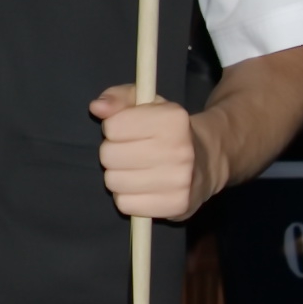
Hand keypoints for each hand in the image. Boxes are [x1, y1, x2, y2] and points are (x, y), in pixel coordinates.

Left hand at [89, 87, 216, 221]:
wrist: (205, 160)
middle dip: (113, 153)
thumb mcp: (146, 103)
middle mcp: (179, 150)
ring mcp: (180, 181)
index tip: (127, 131)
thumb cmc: (167, 129)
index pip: (112, 127)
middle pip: (109, 156)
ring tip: (135, 169)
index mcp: (172, 119)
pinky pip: (125, 204)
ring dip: (117, 175)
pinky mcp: (177, 205)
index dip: (113, 128)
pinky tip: (141, 187)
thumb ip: (118, 98)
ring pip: (113, 182)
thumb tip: (97, 107)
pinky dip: (127, 197)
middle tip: (129, 152)